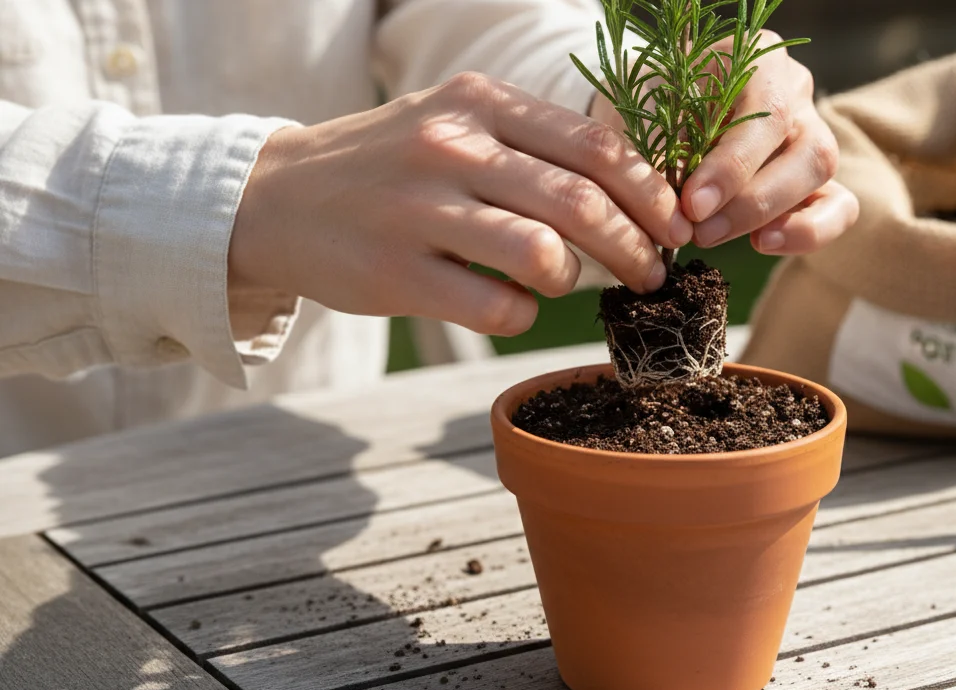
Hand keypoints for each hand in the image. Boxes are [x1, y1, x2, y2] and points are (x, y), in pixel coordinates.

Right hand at [230, 73, 692, 336]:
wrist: (275, 198)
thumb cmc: (390, 165)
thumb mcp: (456, 122)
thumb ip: (534, 141)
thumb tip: (635, 187)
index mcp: (479, 103)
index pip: (596, 146)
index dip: (651, 193)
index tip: (673, 225)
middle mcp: (451, 147)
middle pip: (582, 202)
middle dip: (637, 247)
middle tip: (653, 273)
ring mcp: (420, 210)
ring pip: (543, 253)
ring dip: (582, 280)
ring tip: (580, 286)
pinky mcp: (397, 273)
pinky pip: (496, 307)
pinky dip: (524, 313)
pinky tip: (516, 304)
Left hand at [597, 32, 858, 255]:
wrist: (649, 111)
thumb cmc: (646, 107)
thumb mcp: (643, 113)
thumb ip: (659, 147)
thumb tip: (677, 208)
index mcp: (757, 60)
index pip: (768, 113)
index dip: (733, 166)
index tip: (692, 205)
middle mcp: (793, 89)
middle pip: (806, 147)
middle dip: (751, 201)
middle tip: (700, 232)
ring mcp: (811, 130)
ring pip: (822, 171)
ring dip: (771, 214)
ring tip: (716, 237)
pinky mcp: (817, 177)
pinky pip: (839, 206)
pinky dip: (809, 232)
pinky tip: (763, 244)